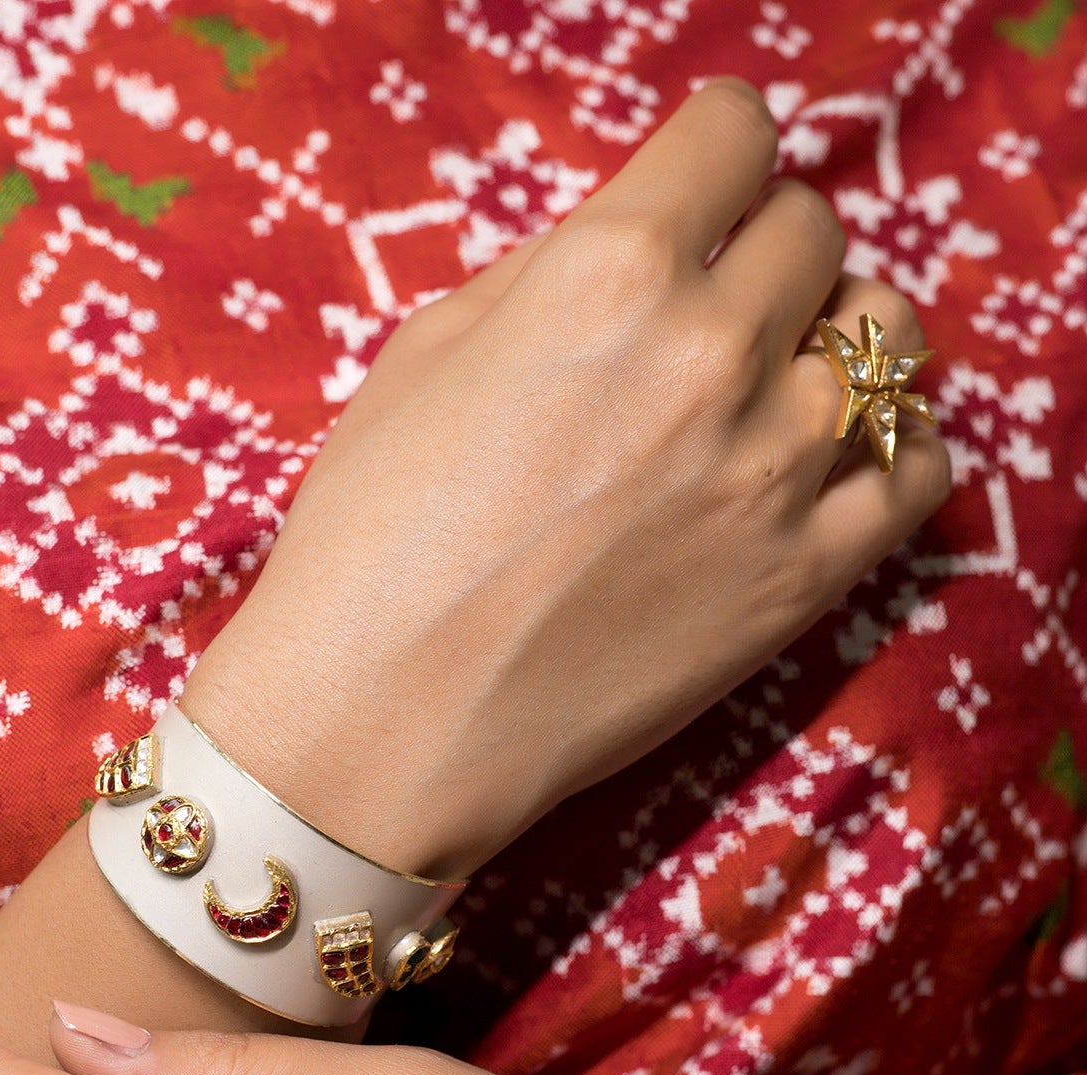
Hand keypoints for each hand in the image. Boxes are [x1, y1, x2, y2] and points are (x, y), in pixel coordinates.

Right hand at [186, 78, 949, 878]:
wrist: (385, 723)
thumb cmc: (371, 543)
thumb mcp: (426, 357)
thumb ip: (548, 277)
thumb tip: (626, 256)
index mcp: (610, 273)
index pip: (732, 134)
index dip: (712, 154)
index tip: (702, 185)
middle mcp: (712, 351)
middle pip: (812, 231)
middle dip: (764, 249)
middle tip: (718, 303)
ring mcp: (774, 469)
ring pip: (886, 336)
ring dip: (838, 335)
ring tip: (782, 378)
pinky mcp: (806, 576)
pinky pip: (920, 470)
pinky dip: (894, 446)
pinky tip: (836, 459)